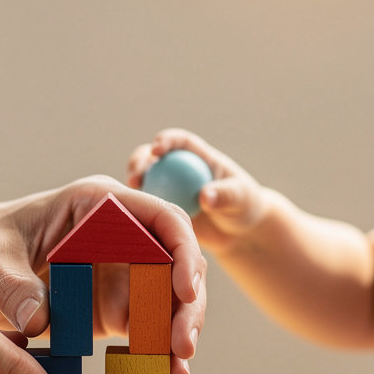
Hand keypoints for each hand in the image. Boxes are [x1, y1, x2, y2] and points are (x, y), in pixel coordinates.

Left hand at [0, 176, 206, 373]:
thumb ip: (14, 283)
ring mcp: (119, 274)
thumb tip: (40, 320)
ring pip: (167, 304)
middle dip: (186, 307)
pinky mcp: (110, 310)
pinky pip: (143, 332)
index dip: (183, 252)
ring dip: (176, 337)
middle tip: (182, 346)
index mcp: (100, 205)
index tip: (185, 291)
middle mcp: (121, 236)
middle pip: (175, 266)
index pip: (162, 219)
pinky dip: (155, 355)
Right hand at [127, 128, 268, 251]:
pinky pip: (146, 206)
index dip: (166, 141)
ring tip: (130, 199)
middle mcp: (178, 169)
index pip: (179, 142)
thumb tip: (204, 196)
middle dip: (140, 162)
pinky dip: (137, 208)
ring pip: (145, 181)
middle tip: (135, 178)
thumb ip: (224, 195)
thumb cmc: (244, 208)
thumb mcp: (240, 199)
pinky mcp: (161, 209)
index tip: (157, 149)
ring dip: (134, 186)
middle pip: (152, 158)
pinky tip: (132, 216)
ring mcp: (168, 188)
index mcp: (197, 157)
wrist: (238, 233)